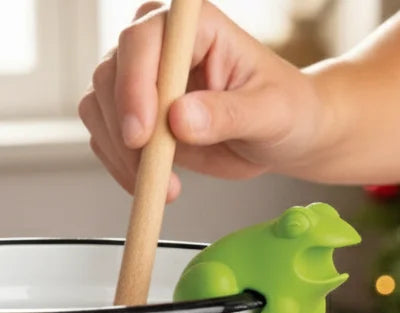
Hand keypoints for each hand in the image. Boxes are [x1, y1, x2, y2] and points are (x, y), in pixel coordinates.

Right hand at [78, 1, 327, 200]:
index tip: (142, 134)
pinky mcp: (137, 114)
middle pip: (110, 75)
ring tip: (166, 188)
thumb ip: (228, 114)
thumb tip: (181, 120)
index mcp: (193, 26)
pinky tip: (153, 187)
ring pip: (100, 106)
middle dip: (126, 131)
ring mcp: (143, 78)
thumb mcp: (270, 114)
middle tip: (157, 175)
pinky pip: (108, 136)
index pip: (143, 42)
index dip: (135, 86)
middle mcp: (158, 43)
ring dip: (123, 154)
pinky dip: (122, 165)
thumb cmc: (288, 111)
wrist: (287, 135)